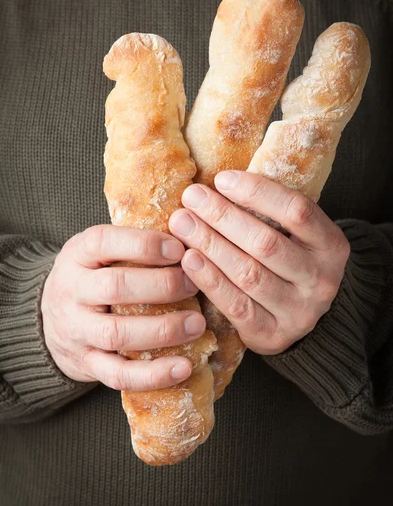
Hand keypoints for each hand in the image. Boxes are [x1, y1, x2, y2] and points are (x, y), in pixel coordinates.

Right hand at [41, 225, 204, 389]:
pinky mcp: (87, 364)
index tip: (179, 249)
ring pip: (117, 333)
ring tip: (198, 324)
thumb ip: (133, 242)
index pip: (103, 242)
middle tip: (194, 284)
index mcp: (77, 254)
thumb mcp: (100, 251)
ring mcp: (77, 330)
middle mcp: (72, 291)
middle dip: (162, 285)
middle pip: (115, 287)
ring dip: (163, 330)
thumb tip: (189, 229)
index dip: (143, 245)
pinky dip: (153, 375)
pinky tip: (184, 367)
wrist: (50, 319)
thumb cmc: (92, 276)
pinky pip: (119, 375)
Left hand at [168, 171, 349, 354]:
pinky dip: (210, 280)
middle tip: (191, 197)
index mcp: (331, 245)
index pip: (297, 211)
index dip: (258, 192)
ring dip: (210, 245)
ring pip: (249, 274)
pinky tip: (189, 260)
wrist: (303, 317)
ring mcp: (299, 311)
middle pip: (266, 243)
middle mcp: (321, 279)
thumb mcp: (295, 235)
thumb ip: (268, 212)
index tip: (221, 179)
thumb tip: (217, 182)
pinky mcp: (273, 335)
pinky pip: (237, 306)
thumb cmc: (288, 262)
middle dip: (223, 216)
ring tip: (182, 224)